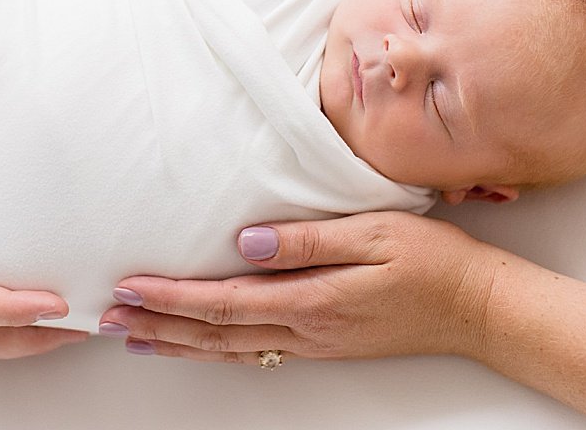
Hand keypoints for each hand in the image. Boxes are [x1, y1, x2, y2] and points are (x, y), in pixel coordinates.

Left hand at [99, 212, 494, 363]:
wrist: (477, 308)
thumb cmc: (431, 262)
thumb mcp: (374, 234)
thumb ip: (308, 240)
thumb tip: (247, 243)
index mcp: (312, 301)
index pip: (223, 301)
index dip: (171, 297)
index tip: (130, 287)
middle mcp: (305, 330)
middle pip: (215, 332)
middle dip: (158, 324)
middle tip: (109, 319)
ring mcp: (314, 343)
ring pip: (230, 349)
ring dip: (178, 342)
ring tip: (136, 336)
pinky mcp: (324, 344)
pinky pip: (255, 351)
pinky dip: (216, 349)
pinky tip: (200, 344)